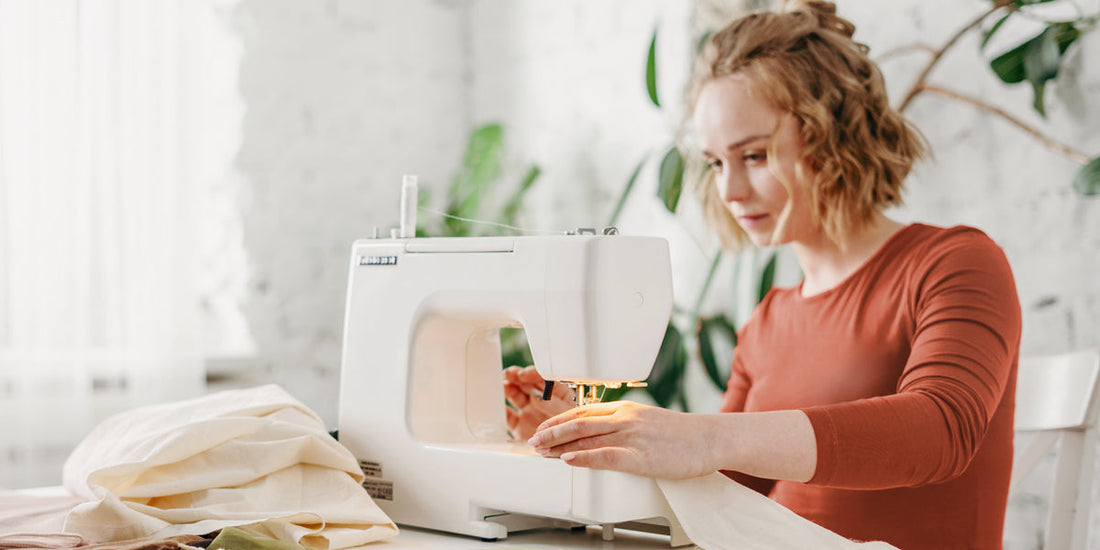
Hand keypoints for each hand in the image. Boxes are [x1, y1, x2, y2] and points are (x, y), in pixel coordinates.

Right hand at [502, 365, 574, 440]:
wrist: (570, 457)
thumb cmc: (577, 433)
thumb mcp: (569, 416)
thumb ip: (554, 404)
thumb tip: (537, 394)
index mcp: (558, 393)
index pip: (543, 378)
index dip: (532, 374)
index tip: (523, 374)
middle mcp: (542, 400)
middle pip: (526, 383)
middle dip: (516, 377)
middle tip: (508, 375)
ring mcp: (530, 412)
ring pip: (515, 395)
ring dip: (507, 388)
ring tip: (501, 386)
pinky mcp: (520, 426)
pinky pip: (508, 415)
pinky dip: (500, 410)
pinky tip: (496, 405)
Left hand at [526, 400, 718, 479]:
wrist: (710, 438)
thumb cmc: (683, 435)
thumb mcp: (648, 422)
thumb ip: (626, 425)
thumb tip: (604, 435)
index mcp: (626, 409)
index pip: (583, 412)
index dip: (558, 421)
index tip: (542, 429)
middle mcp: (625, 418)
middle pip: (578, 422)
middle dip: (551, 433)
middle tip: (532, 441)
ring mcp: (632, 436)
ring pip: (586, 437)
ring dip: (559, 445)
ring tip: (541, 452)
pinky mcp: (640, 456)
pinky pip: (605, 456)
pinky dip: (583, 458)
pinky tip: (567, 461)